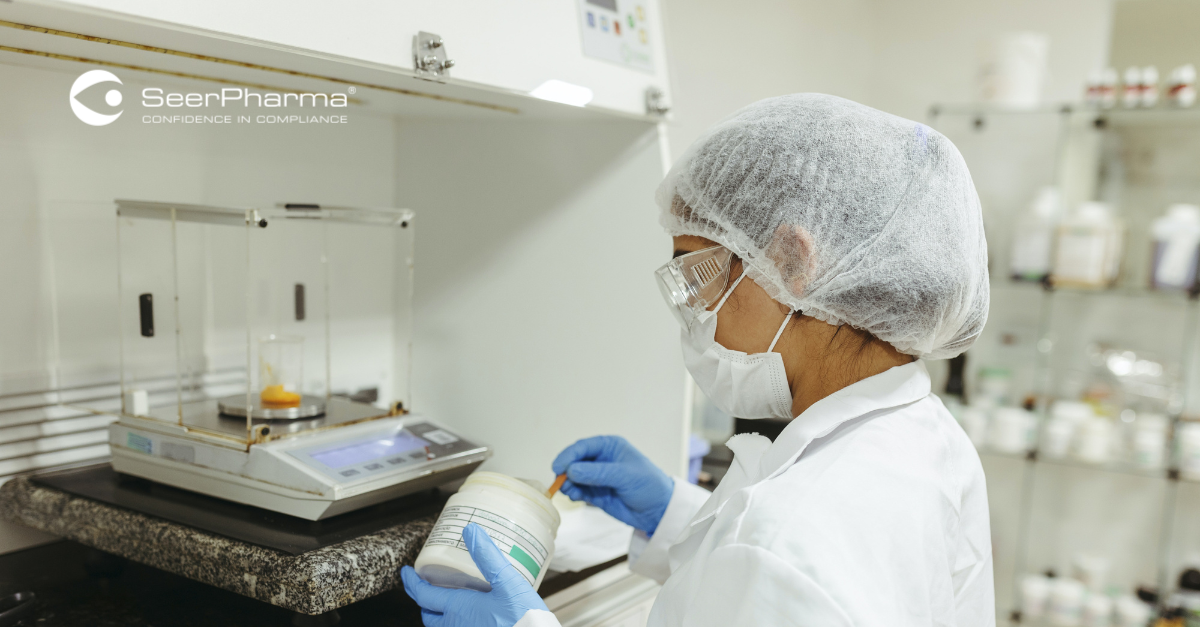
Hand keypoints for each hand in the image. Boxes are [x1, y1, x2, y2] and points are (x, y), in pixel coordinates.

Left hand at [401, 523, 548, 626]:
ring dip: (438, 614)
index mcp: (459, 608)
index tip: (406, 573)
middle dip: (423, 600)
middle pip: (428, 615)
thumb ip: (488, 556)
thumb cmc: (523, 620)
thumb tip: (470, 531)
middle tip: (424, 587)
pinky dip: (455, 623)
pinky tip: (472, 616)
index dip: (412, 582)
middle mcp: (456, 626)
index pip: (424, 595)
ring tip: (447, 600)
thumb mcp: (508, 582)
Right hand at [551, 435, 673, 534]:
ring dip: (568, 483)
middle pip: (574, 461)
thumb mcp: (625, 476)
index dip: (569, 455)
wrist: (658, 511)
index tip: (559, 467)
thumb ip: (598, 473)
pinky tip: (575, 496)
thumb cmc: (649, 485)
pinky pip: (578, 490)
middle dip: (566, 470)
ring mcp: (597, 477)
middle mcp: (601, 459)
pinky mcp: (595, 493)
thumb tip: (572, 470)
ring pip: (573, 477)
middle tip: (560, 481)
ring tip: (570, 491)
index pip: (584, 447)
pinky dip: (573, 493)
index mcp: (610, 446)